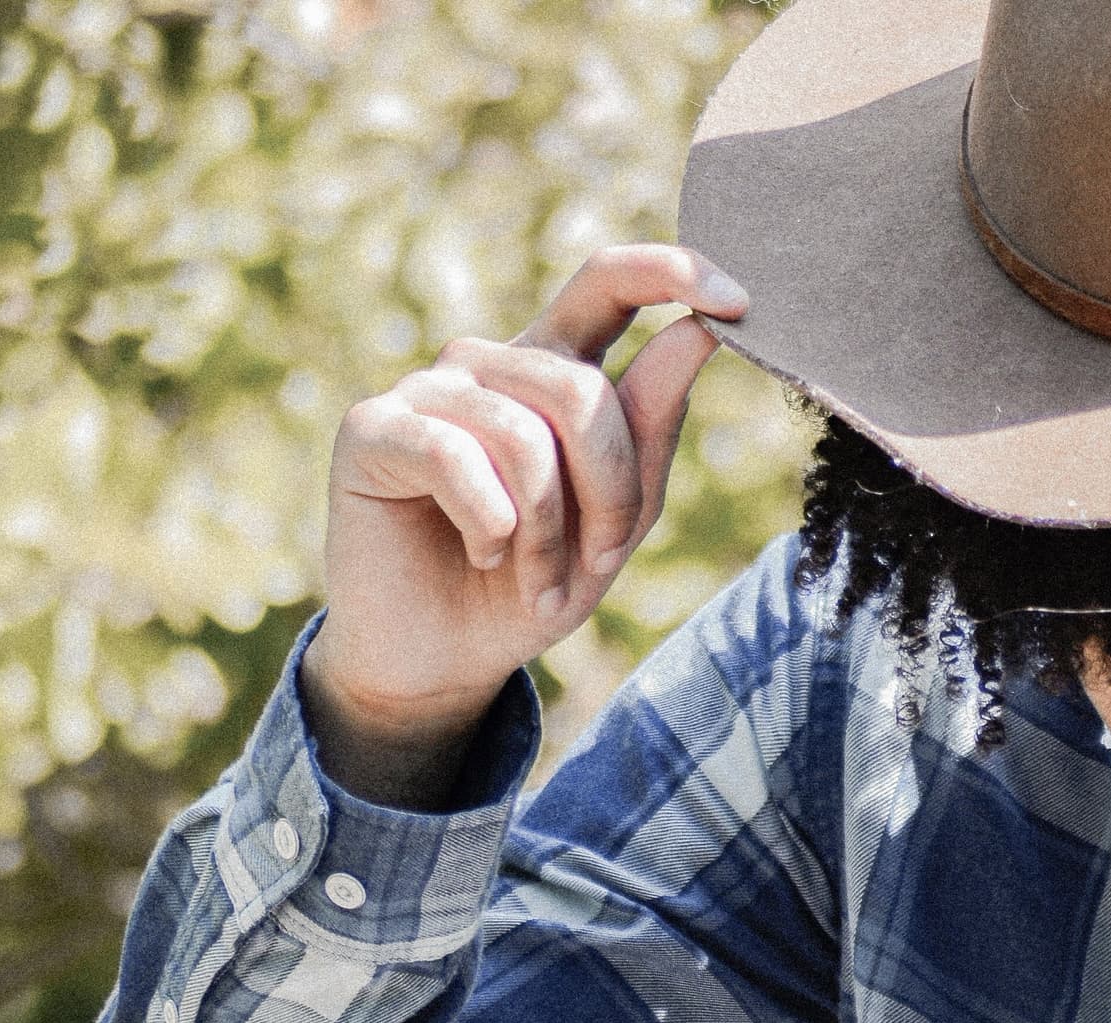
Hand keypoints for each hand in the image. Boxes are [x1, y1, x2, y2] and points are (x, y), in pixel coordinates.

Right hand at [301, 245, 748, 797]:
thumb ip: (653, 426)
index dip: (671, 271)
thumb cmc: (531, 586)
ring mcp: (427, 389)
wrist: (442, 662)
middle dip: (610, 491)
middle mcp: (490, 362)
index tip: (738, 299)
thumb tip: (698, 331)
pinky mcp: (372, 428)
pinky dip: (491, 525)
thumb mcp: (618, 519)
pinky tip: (484, 557)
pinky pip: (456, 456)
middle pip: (581, 389)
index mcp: (553, 367)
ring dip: (549, 531)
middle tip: (603, 561)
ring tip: (539, 582)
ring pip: (525, 432)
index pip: (609, 282)